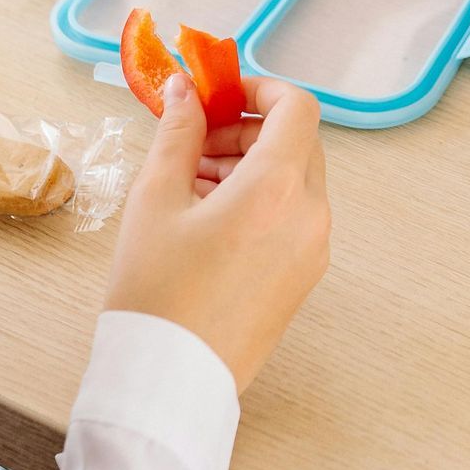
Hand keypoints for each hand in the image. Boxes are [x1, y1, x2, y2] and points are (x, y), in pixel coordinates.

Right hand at [103, 71, 329, 392]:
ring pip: (296, 180)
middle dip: (248, 131)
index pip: (296, 107)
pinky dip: (263, 201)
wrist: (170, 381)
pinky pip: (295, 217)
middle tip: (195, 144)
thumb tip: (184, 89)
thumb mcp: (155, 200)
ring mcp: (314, 249)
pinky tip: (210, 219)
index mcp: (277, 188)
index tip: (219, 96)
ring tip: (193, 184)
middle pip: (297, 142)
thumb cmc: (156, 293)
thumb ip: (177, 134)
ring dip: (253, 166)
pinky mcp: (306, 277)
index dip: (259, 89)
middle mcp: (310, 215)